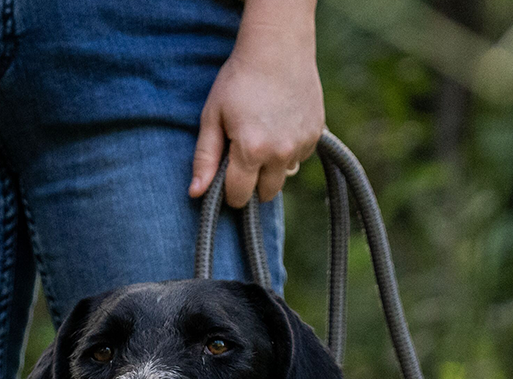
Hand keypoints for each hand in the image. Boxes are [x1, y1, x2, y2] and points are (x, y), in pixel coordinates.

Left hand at [190, 0, 323, 207]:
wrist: (278, 47)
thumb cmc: (239, 78)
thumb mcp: (213, 115)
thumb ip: (205, 158)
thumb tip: (196, 193)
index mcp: (251, 151)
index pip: (239, 197)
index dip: (230, 192)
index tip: (227, 178)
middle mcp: (279, 154)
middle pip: (266, 194)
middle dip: (254, 183)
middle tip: (246, 155)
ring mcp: (300, 146)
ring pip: (283, 176)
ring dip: (273, 166)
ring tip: (265, 134)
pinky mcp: (316, 137)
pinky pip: (299, 158)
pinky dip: (289, 149)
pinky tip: (281, 124)